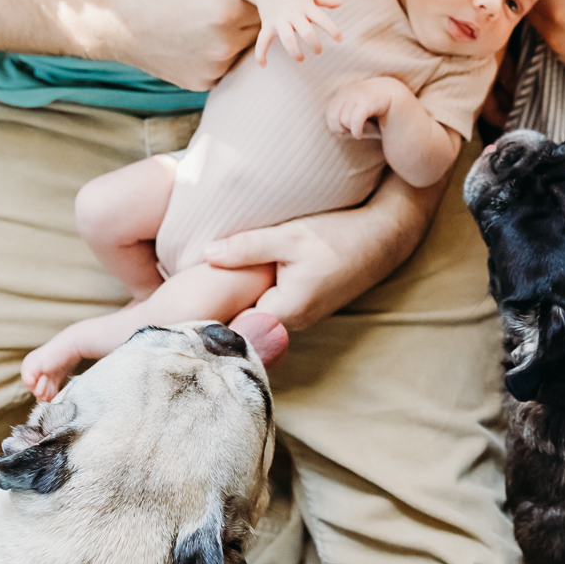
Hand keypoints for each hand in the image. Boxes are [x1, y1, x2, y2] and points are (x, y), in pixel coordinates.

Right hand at [66, 0, 268, 90]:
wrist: (115, 21)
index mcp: (226, 12)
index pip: (263, 0)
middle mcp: (224, 46)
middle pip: (257, 26)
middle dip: (245, 12)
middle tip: (217, 0)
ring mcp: (213, 68)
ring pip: (244, 48)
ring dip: (235, 34)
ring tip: (206, 18)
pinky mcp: (202, 82)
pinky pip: (226, 65)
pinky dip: (219, 53)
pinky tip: (198, 38)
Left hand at [202, 178, 431, 328]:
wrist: (384, 236)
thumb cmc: (339, 235)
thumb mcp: (290, 235)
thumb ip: (247, 247)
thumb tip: (205, 254)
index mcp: (285, 311)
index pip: (235, 328)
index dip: (208, 320)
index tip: (180, 310)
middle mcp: (292, 322)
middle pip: (243, 324)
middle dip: (218, 312)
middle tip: (180, 299)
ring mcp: (301, 316)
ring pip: (257, 316)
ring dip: (237, 303)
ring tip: (202, 289)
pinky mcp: (306, 306)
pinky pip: (270, 308)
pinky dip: (254, 297)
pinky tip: (238, 281)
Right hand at [251, 0, 342, 65]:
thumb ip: (324, 0)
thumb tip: (340, 4)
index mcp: (306, 7)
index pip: (322, 20)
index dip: (332, 30)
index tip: (340, 39)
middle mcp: (293, 14)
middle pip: (306, 32)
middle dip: (314, 44)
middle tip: (318, 51)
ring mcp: (279, 20)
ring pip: (287, 38)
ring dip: (294, 51)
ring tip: (301, 59)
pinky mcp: (267, 24)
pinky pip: (262, 40)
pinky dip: (261, 53)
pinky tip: (263, 65)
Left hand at [326, 75, 401, 138]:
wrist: (398, 98)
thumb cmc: (377, 110)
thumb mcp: (358, 115)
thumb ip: (345, 121)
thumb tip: (333, 133)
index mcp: (342, 93)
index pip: (329, 114)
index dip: (335, 127)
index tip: (348, 130)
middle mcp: (347, 91)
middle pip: (333, 118)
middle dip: (341, 130)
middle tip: (353, 132)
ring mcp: (356, 94)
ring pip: (344, 121)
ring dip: (352, 130)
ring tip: (362, 129)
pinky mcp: (366, 101)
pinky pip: (353, 121)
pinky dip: (355, 132)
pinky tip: (359, 135)